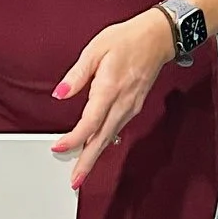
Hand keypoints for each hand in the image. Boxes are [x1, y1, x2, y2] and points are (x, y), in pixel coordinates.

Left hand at [51, 7, 176, 189]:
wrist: (159, 37)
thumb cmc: (127, 40)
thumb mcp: (95, 50)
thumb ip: (76, 75)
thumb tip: (60, 93)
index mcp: (110, 89)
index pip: (90, 123)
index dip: (73, 139)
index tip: (58, 147)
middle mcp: (123, 103)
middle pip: (102, 139)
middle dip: (87, 162)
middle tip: (74, 180)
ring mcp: (131, 107)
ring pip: (110, 137)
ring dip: (95, 155)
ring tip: (81, 170)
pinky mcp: (134, 107)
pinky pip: (116, 129)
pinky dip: (104, 142)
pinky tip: (95, 147)